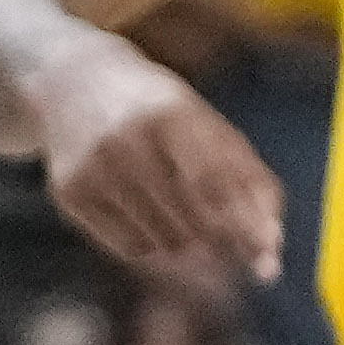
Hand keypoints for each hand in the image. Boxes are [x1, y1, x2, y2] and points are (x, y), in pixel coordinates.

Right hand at [28, 32, 286, 285]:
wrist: (72, 82)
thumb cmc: (159, 110)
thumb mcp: (207, 126)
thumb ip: (248, 181)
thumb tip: (273, 251)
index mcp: (170, 112)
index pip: (216, 187)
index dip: (246, 229)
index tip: (267, 262)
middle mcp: (127, 139)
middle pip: (195, 224)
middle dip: (221, 242)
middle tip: (228, 244)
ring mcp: (94, 168)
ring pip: (166, 244)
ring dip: (188, 245)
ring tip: (181, 213)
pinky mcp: (70, 194)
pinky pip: (131, 250)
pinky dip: (152, 246)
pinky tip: (147, 215)